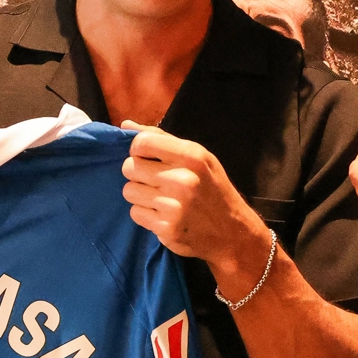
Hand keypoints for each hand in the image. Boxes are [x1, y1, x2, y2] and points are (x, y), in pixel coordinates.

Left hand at [120, 121, 269, 279]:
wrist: (232, 231)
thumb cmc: (212, 188)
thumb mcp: (198, 157)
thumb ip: (162, 139)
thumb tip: (125, 125)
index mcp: (191, 156)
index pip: (142, 142)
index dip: (137, 149)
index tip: (146, 157)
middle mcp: (182, 179)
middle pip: (130, 167)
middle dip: (137, 173)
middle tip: (154, 180)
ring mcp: (174, 206)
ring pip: (129, 191)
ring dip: (140, 195)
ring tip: (159, 198)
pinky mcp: (166, 228)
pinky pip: (135, 213)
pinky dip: (145, 214)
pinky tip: (162, 214)